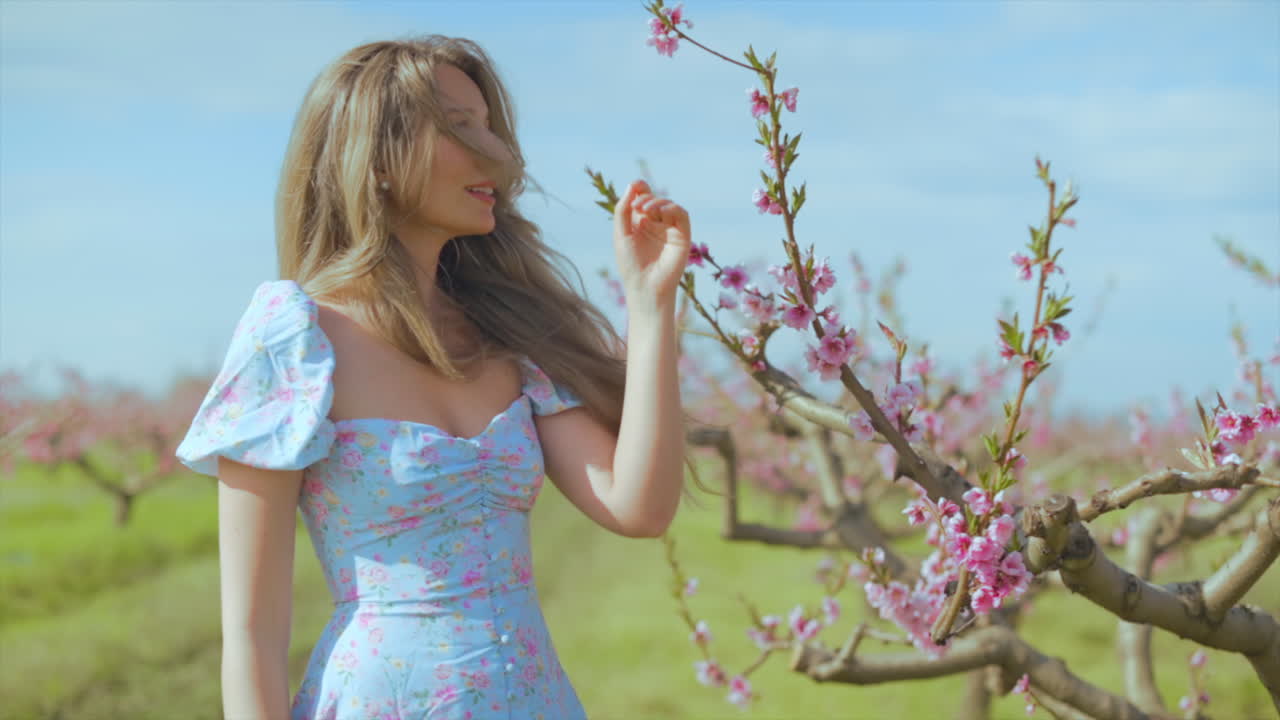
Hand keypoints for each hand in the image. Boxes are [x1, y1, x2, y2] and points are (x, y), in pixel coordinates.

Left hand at [612, 179, 691, 312]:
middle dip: (646, 198)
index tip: (636, 185)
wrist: (645, 286)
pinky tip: (660, 213)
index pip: (643, 198)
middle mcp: (656, 224)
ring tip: (645, 210)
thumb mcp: (621, 233)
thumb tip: (633, 185)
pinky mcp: (683, 236)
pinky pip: (682, 215)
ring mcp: (670, 230)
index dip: (640, 188)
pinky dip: (672, 209)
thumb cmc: (631, 264)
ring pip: (669, 205)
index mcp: (640, 223)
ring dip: (657, 202)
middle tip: (638, 207)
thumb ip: (623, 209)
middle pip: (655, 199)